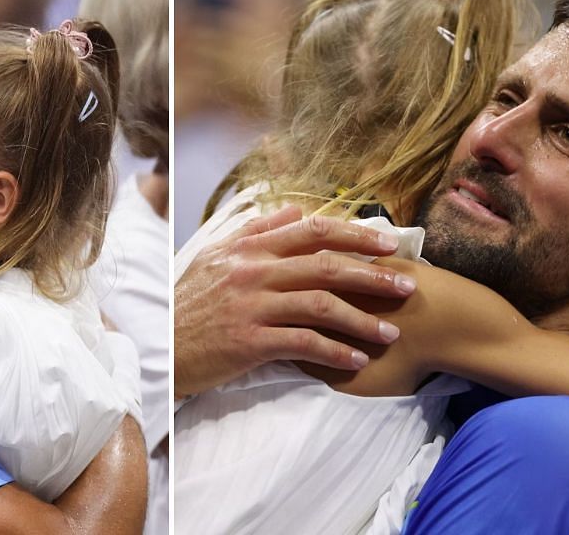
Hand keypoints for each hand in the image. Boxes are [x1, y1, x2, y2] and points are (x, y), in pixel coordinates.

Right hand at [174, 206, 416, 397]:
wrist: (161, 347)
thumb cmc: (191, 302)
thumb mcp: (217, 256)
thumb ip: (258, 230)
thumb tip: (298, 208)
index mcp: (249, 247)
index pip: (312, 231)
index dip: (355, 236)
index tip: (389, 245)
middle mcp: (253, 270)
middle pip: (325, 265)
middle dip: (372, 274)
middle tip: (407, 285)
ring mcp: (251, 305)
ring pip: (320, 305)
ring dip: (362, 319)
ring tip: (391, 332)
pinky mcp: (250, 340)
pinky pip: (303, 343)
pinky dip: (335, 351)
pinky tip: (358, 360)